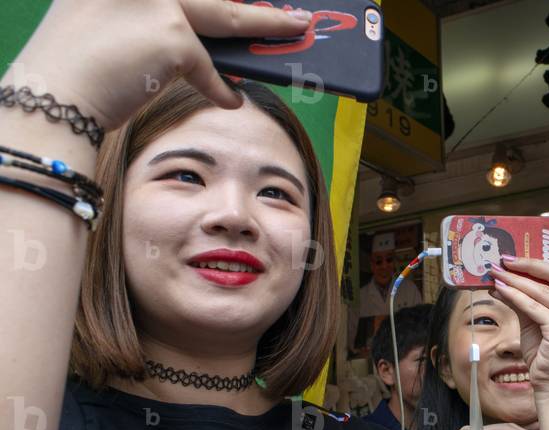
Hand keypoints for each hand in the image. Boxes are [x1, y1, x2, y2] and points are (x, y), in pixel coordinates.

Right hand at [9, 0, 312, 130]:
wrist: (52, 96)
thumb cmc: (77, 66)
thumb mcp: (111, 20)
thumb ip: (153, 14)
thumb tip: (202, 33)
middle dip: (259, 5)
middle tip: (294, 8)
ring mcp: (160, 3)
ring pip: (229, 17)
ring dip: (268, 24)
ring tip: (294, 27)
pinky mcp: (175, 38)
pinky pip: (212, 69)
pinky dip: (220, 88)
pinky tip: (230, 99)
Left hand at [488, 221, 548, 399]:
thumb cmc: (545, 353)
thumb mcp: (535, 320)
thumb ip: (526, 299)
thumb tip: (502, 279)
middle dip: (530, 263)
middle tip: (507, 258)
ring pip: (541, 290)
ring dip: (514, 280)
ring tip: (495, 272)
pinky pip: (533, 307)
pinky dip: (513, 296)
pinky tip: (499, 289)